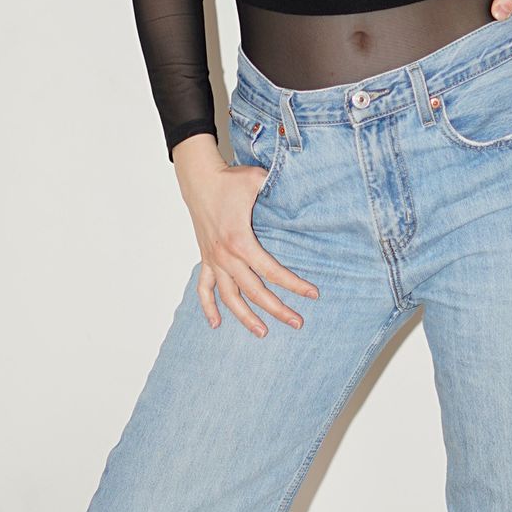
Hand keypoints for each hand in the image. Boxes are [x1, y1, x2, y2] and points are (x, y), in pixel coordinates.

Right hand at [172, 134, 318, 335]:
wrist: (199, 178)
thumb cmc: (230, 179)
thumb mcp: (259, 181)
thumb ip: (280, 190)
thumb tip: (303, 193)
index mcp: (241, 241)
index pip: (272, 271)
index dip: (294, 285)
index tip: (313, 294)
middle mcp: (226, 256)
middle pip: (254, 291)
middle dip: (278, 310)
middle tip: (298, 323)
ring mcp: (214, 259)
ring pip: (229, 297)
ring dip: (245, 317)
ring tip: (263, 333)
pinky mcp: (205, 258)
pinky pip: (204, 288)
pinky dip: (208, 307)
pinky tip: (216, 323)